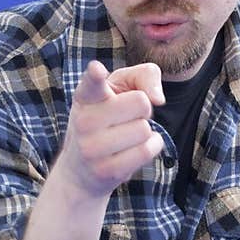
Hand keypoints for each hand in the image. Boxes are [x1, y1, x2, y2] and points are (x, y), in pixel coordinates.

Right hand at [58, 59, 165, 197]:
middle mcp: (84, 121)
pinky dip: (150, 147)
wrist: (80, 170)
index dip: (95, 75)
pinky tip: (134, 148)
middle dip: (143, 109)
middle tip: (126, 118)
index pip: (92, 83)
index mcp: (85, 96)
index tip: (97, 69)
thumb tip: (158, 99)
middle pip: (141, 102)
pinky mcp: (107, 170)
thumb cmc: (107, 118)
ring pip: (144, 129)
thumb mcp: (121, 88)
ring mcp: (93, 148)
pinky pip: (146, 151)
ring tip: (126, 135)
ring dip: (144, 131)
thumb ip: (144, 76)